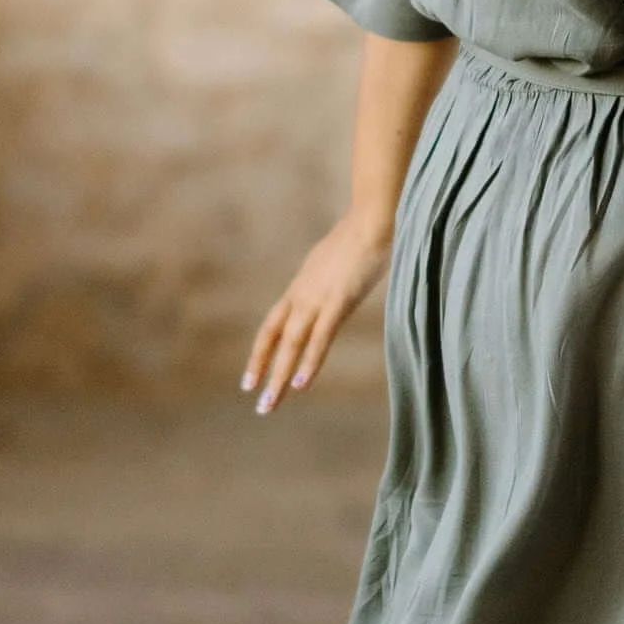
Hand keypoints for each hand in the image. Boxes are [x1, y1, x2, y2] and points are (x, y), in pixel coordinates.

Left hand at [243, 216, 392, 413]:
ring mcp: (317, 298)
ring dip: (279, 377)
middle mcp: (301, 295)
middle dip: (263, 372)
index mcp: (300, 288)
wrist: (372, 219)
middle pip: (274, 338)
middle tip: (258, 404)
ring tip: (268, 404)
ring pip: (291, 344)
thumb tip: (330, 290)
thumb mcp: (334, 264)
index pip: (272, 326)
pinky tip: (299, 384)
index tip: (250, 377)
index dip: (260, 353)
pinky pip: (320, 337)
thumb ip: (327, 281)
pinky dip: (309, 361)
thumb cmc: (360, 237)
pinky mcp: (338, 300)